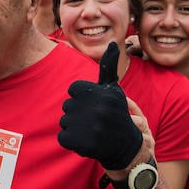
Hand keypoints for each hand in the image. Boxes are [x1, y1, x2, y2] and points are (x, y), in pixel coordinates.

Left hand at [58, 42, 141, 170]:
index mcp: (100, 93)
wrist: (125, 146)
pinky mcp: (81, 143)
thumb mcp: (113, 89)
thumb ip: (108, 66)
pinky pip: (63, 138)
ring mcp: (89, 127)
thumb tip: (110, 42)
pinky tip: (87, 142)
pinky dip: (72, 142)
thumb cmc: (115, 113)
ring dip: (75, 128)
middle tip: (95, 121)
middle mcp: (96, 109)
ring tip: (92, 131)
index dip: (82, 98)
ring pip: (64, 122)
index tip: (95, 106)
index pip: (73, 90)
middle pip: (67, 106)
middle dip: (77, 114)